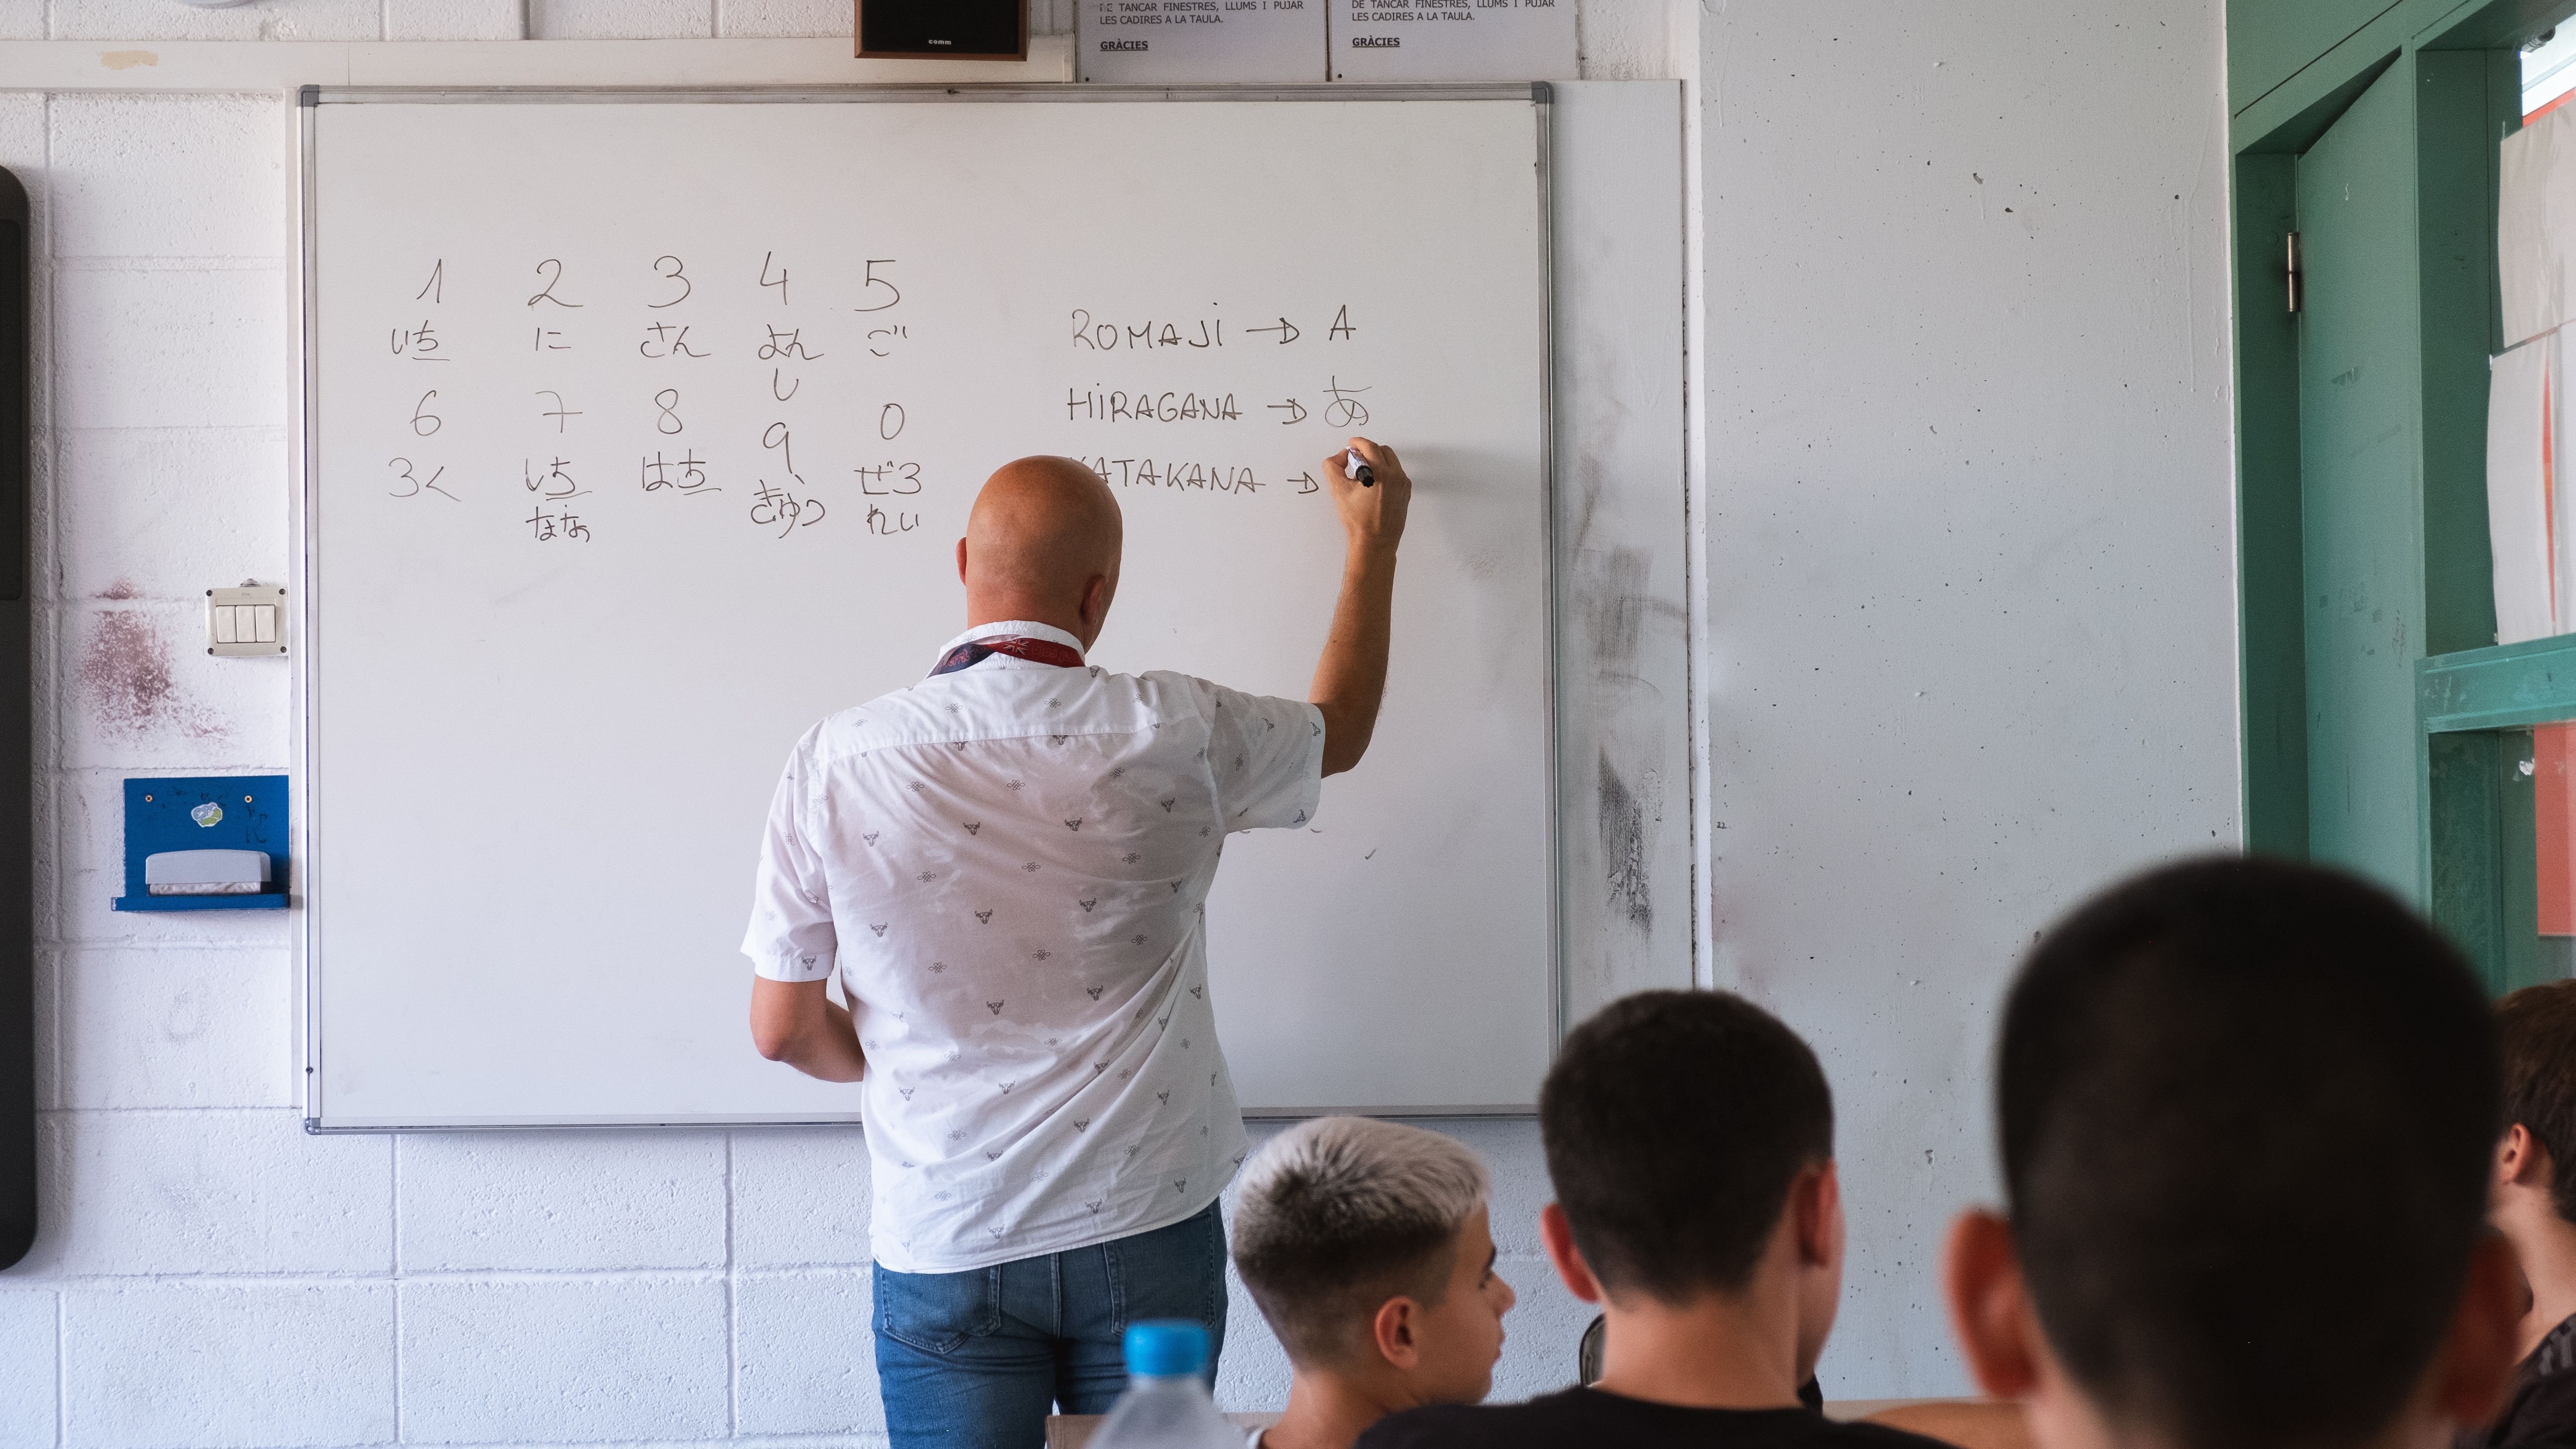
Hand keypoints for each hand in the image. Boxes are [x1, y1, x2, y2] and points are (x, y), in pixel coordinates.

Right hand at [1325, 437, 1410, 554]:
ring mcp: (1403, 485)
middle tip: (1355, 459)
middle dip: (1368, 450)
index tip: (1351, 444)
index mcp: (1380, 473)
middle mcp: (1396, 476)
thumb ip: (1332, 467)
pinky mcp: (1406, 493)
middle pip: (1383, 450)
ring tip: (1364, 475)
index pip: (1369, 446)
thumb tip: (1340, 456)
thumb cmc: (1357, 519)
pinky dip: (1386, 472)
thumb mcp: (1338, 491)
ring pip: (1391, 461)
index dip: (1358, 442)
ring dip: (1378, 460)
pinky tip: (1373, 485)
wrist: (1374, 542)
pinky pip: (1396, 474)